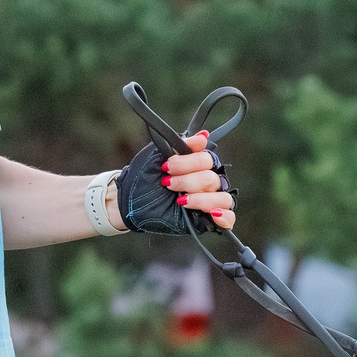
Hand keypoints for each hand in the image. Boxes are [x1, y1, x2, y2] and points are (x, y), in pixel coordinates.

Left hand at [118, 133, 236, 233]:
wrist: (128, 199)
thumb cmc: (143, 176)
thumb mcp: (159, 155)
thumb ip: (183, 145)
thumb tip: (204, 136)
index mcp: (197, 165)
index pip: (207, 160)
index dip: (187, 163)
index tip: (166, 167)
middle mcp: (205, 182)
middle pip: (212, 178)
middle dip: (187, 181)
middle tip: (167, 185)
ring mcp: (207, 201)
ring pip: (222, 198)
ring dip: (201, 199)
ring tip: (181, 201)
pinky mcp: (205, 220)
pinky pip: (228, 219)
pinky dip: (224, 217)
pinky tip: (212, 214)